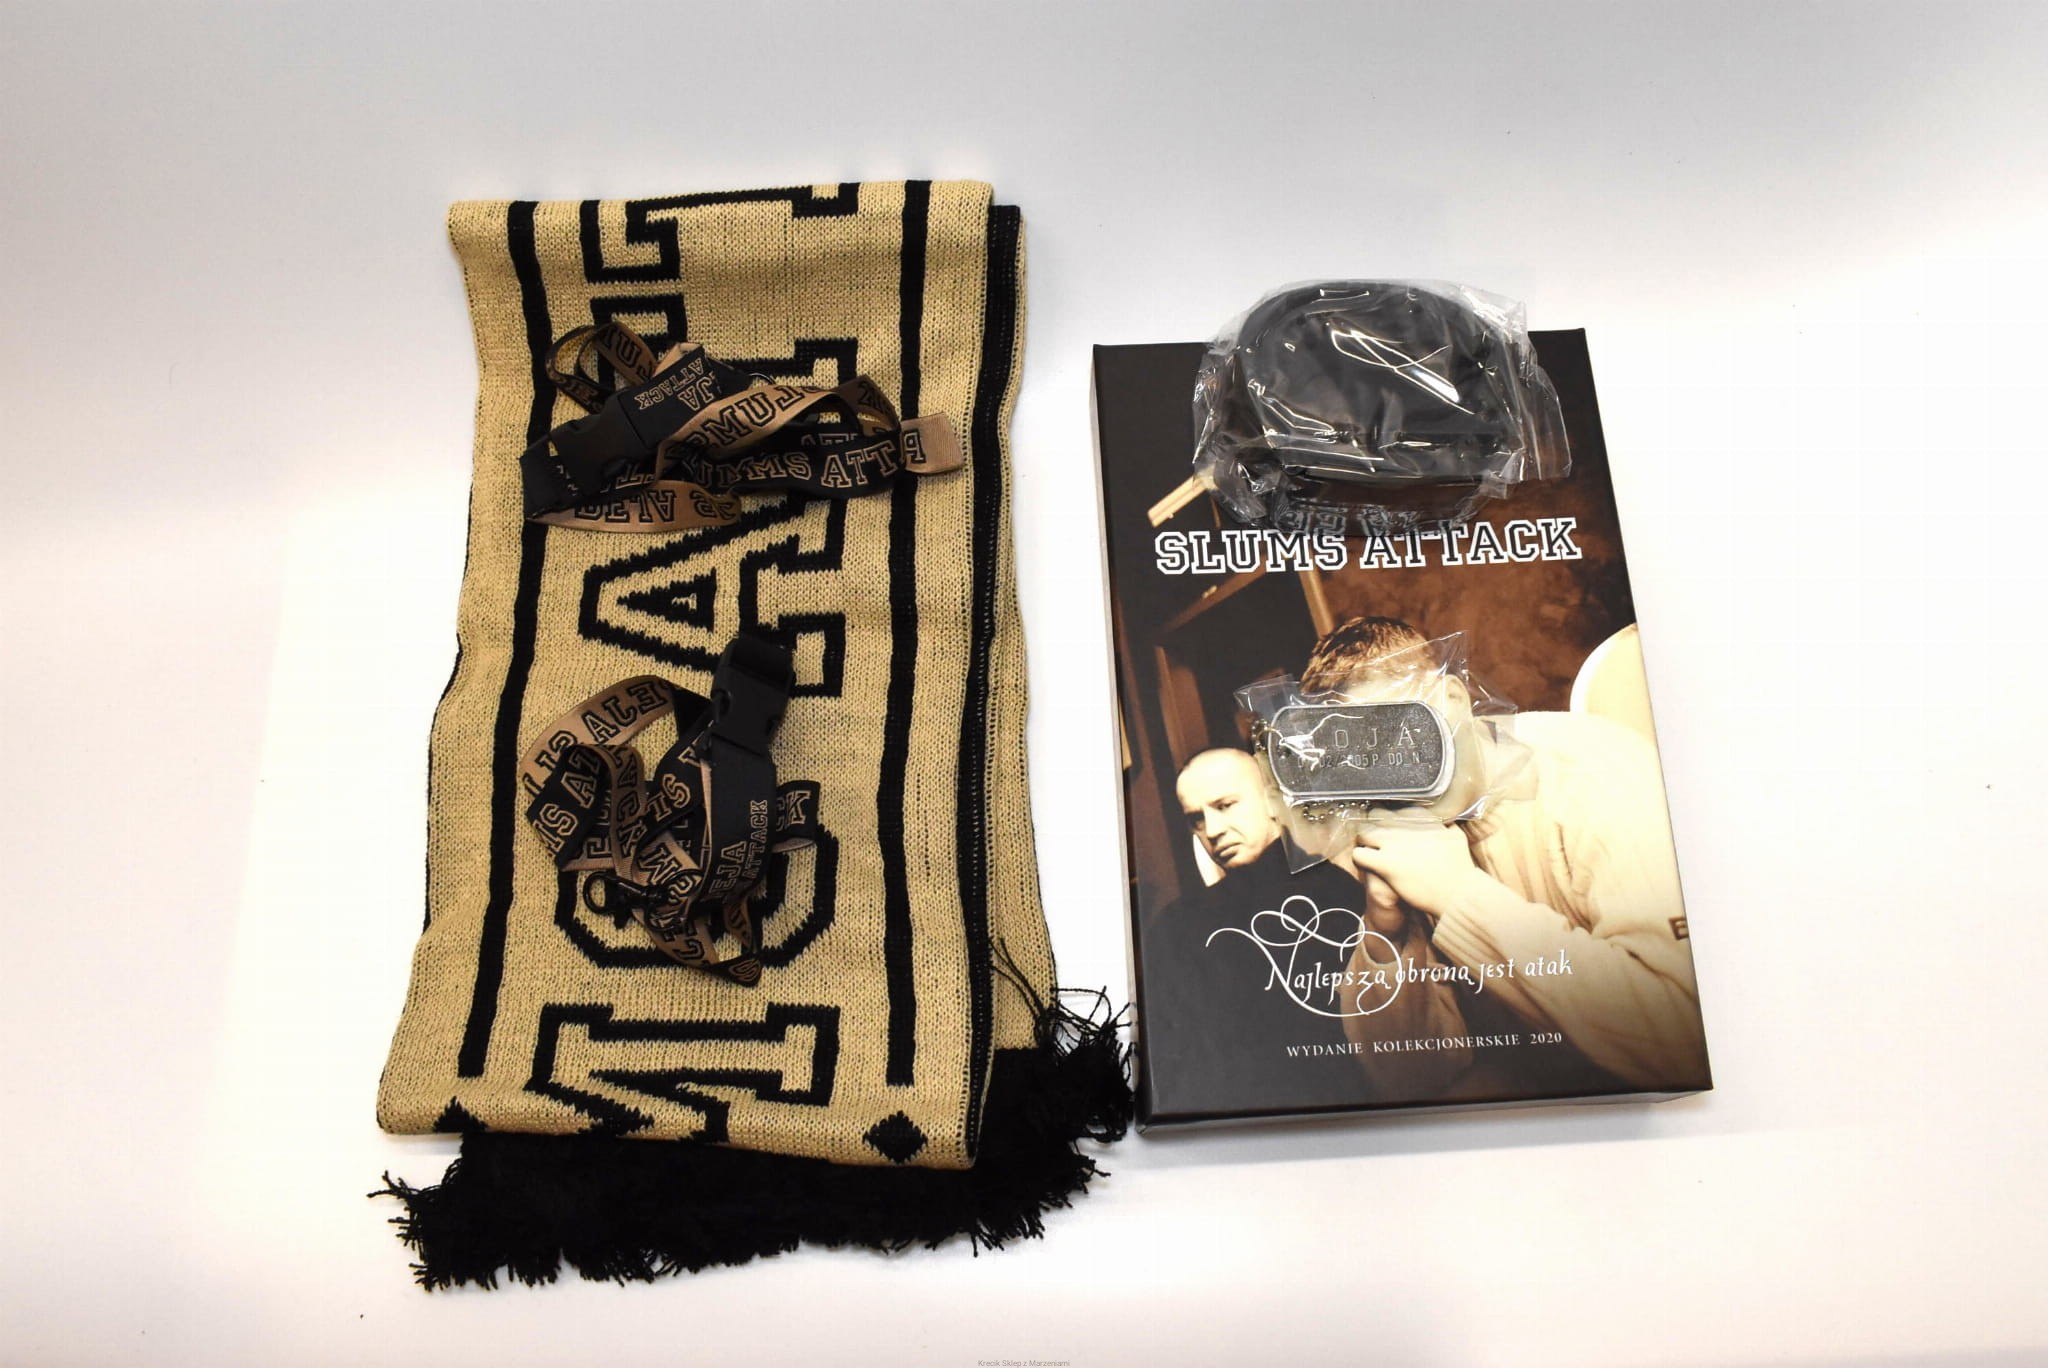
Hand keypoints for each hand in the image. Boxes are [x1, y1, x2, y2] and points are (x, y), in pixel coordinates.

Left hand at [1347, 807, 1490, 920]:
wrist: (1459, 894)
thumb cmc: (1460, 869)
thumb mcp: (1456, 837)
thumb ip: (1446, 826)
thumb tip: (1446, 823)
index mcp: (1422, 817)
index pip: (1395, 809)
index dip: (1391, 820)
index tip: (1394, 830)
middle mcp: (1406, 826)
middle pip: (1375, 815)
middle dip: (1373, 827)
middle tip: (1377, 841)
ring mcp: (1394, 843)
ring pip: (1363, 833)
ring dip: (1364, 842)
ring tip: (1371, 852)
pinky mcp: (1386, 863)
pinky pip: (1358, 854)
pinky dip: (1359, 859)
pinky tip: (1367, 866)